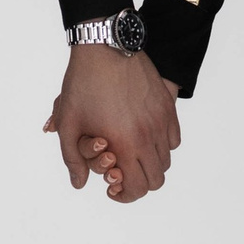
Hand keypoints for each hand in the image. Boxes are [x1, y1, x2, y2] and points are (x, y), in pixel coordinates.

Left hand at [43, 48, 180, 203]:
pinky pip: (173, 139)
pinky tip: (143, 136)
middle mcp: (148, 135)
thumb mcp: (69, 123)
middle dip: (139, 182)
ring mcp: (161, 120)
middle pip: (156, 179)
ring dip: (150, 163)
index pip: (138, 187)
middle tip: (122, 173)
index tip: (113, 187)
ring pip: (166, 160)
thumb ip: (72, 159)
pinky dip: (162, 145)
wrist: (105, 47)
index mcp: (125, 143)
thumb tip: (79, 184)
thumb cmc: (83, 84)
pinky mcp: (167, 107)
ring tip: (131, 153)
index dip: (126, 195)